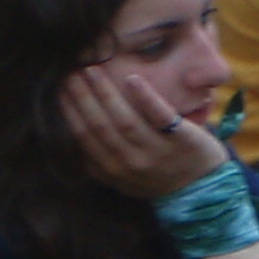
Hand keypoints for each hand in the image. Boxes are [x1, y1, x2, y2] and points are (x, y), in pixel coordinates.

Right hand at [59, 63, 230, 200]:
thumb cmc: (156, 176)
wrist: (201, 188)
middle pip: (99, 126)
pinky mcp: (182, 138)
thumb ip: (96, 163)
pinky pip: (160, 116)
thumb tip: (66, 136)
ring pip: (125, 120)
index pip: (82, 136)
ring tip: (92, 70)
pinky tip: (132, 79)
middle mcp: (131, 163)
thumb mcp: (121, 178)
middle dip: (81, 97)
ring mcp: (157, 151)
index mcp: (111, 170)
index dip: (68, 111)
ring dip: (105, 93)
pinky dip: (145, 98)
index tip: (57, 89)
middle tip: (70, 72)